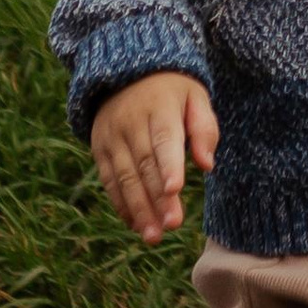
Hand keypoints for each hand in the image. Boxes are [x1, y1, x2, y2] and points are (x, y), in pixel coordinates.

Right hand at [91, 72, 217, 241]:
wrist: (125, 71)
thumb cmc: (172, 91)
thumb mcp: (195, 96)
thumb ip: (204, 128)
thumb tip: (207, 165)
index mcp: (159, 107)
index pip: (164, 138)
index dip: (169, 164)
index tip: (174, 189)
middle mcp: (131, 122)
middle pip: (145, 164)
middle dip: (157, 197)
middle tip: (172, 225)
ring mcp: (112, 136)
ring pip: (124, 177)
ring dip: (138, 209)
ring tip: (153, 236)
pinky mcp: (100, 148)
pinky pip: (109, 180)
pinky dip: (121, 204)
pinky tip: (135, 224)